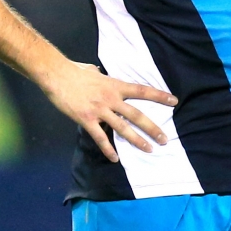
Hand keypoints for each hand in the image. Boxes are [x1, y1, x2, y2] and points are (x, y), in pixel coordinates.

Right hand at [43, 60, 177, 162]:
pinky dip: (108, 149)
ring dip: (137, 140)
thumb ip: (101, 77)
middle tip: (165, 139)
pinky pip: (100, 137)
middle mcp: (112, 98)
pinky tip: (115, 159)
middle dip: (153, 128)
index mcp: (116, 86)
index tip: (174, 101)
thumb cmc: (75, 71)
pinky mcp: (86, 119)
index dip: (159, 96)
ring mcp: (100, 110)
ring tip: (149, 149)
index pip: (142, 91)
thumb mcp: (95, 72)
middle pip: (137, 115)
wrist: (57, 75)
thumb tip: (99, 74)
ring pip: (123, 128)